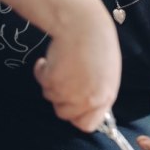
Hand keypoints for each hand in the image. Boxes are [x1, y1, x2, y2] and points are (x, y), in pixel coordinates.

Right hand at [34, 13, 120, 131]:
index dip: (79, 115)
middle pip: (65, 114)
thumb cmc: (98, 43)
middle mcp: (88, 99)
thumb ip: (98, 92)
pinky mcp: (52, 81)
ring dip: (53, 83)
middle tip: (68, 79)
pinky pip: (42, 81)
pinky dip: (43, 70)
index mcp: (105, 96)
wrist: (84, 25)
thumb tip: (87, 105)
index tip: (75, 103)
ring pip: (51, 98)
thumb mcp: (107, 73)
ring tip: (64, 63)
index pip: (88, 124)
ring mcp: (69, 92)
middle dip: (63, 98)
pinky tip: (51, 58)